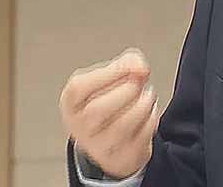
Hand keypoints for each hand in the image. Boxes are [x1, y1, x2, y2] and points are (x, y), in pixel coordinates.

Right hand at [60, 48, 160, 178]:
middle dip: (127, 90)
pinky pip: (139, 138)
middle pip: (98, 109)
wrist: (111, 140)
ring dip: (142, 105)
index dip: (109, 73)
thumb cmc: (107, 102)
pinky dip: (150, 120)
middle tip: (139, 82)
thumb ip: (126, 64)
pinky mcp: (121, 157)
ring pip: (121, 126)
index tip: (131, 65)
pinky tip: (149, 112)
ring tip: (147, 96)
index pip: (79, 87)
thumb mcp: (108, 78)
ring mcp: (99, 146)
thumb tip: (139, 67)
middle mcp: (80, 127)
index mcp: (72, 102)